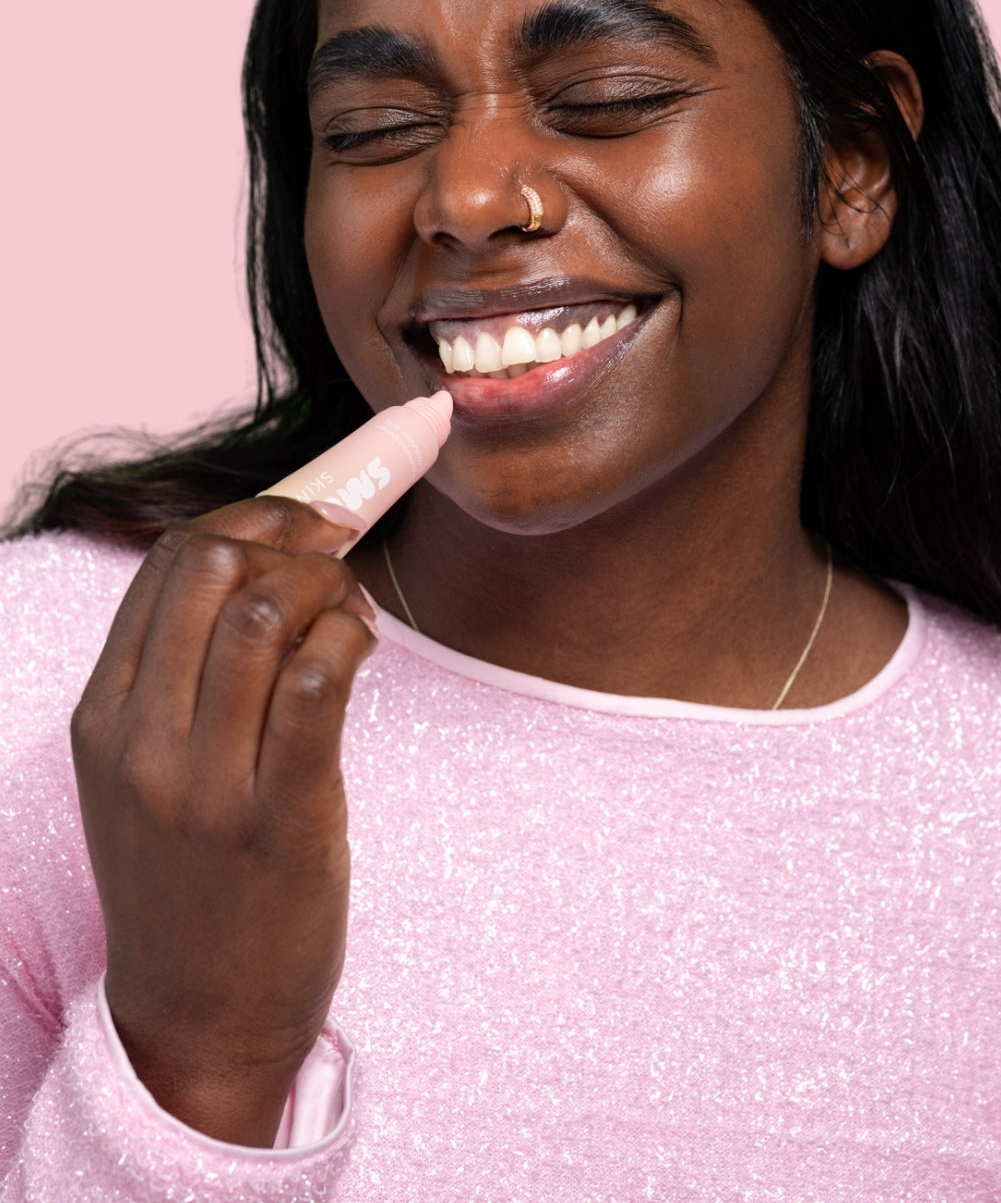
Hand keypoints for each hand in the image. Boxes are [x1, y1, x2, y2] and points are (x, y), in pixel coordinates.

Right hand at [70, 497, 376, 1145]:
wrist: (197, 1017)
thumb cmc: (186, 879)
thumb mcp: (145, 773)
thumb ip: (177, 678)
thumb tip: (256, 565)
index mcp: (103, 718)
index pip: (168, 565)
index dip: (248, 517)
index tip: (300, 518)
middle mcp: (143, 742)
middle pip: (215, 568)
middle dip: (291, 533)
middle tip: (337, 547)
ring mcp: (208, 783)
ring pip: (268, 614)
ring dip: (330, 583)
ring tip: (353, 605)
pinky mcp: (282, 818)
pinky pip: (319, 681)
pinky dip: (352, 636)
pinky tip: (364, 644)